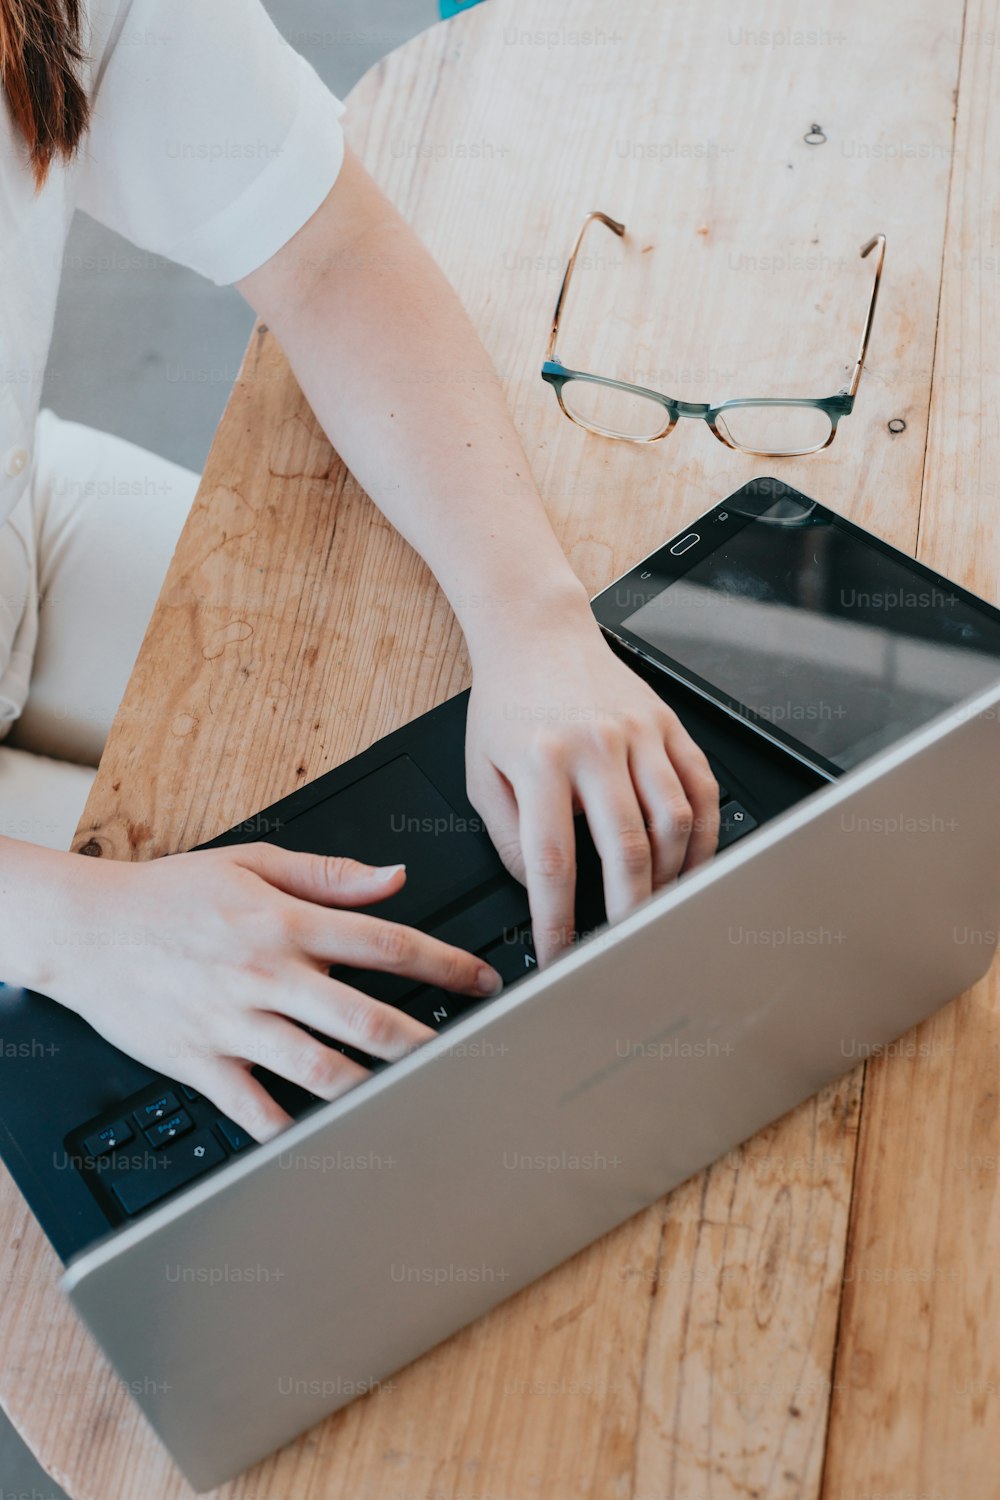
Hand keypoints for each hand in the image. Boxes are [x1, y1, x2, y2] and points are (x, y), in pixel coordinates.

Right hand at [40, 845, 501, 1140]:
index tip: (485, 983)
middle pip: (366, 1017)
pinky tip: (330, 1140)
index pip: (386, 944)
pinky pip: (256, 1108)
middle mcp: (268, 975)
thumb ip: (329, 874)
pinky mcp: (203, 1063)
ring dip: (377, 1089)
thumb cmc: (168, 895)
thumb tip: (394, 878)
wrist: (86, 929)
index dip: (447, 965)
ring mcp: (235, 1024)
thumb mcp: (251, 861)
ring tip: (420, 1101)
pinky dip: (294, 1130)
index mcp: (286, 922)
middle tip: (471, 1057)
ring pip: (322, 1069)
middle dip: (428, 1041)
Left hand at [466, 606, 718, 964]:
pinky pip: (702, 787)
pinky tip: (692, 865)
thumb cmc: (507, 703)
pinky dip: (704, 835)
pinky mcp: (669, 725)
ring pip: (674, 820)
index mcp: (542, 761)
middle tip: (625, 947)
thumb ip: (507, 838)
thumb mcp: (481, 772)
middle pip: (628, 847)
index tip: (561, 956)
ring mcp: (641, 733)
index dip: (559, 921)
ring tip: (656, 908)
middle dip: (629, 911)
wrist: (537, 634)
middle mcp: (596, 744)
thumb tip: (541, 890)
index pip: (554, 861)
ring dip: (671, 877)